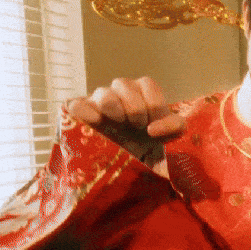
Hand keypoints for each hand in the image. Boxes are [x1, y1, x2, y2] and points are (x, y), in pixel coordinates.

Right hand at [66, 77, 183, 176]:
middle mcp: (120, 93)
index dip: (153, 104)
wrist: (128, 164)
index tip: (153, 125)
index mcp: (142, 93)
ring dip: (113, 107)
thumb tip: (153, 129)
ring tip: (119, 123)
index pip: (147, 84)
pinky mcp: (82, 114)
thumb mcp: (170, 137)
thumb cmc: (150, 146)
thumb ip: (174, 127)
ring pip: (103, 93)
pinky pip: (76, 104)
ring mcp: (99, 102)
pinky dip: (84, 111)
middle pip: (123, 84)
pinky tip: (94, 122)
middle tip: (137, 125)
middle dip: (134, 107)